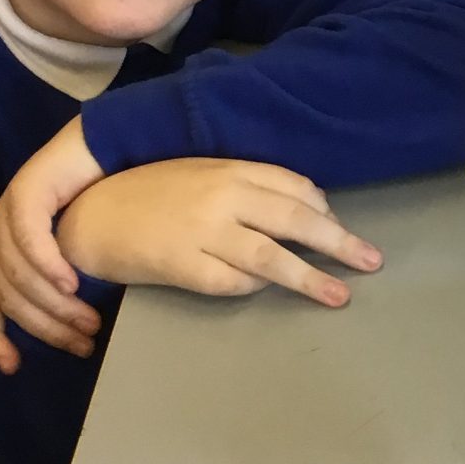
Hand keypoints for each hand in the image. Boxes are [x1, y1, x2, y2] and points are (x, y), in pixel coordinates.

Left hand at [0, 119, 105, 374]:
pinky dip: (50, 266)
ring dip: (55, 304)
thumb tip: (64, 329)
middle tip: (81, 344)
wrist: (100, 150)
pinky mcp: (24, 194)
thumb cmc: (93, 206)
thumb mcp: (72, 256)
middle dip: (45, 327)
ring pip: (19, 274)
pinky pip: (31, 240)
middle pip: (8, 296)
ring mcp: (6, 214)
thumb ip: (57, 285)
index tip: (14, 366)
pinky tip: (73, 283)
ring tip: (89, 320)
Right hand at [56, 159, 381, 316]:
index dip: (324, 210)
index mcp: (230, 170)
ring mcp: (203, 233)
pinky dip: (254, 288)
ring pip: (271, 257)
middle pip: (295, 220)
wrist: (93, 215)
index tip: (340, 227)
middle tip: (371, 260)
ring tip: (340, 294)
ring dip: (311, 277)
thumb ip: (250, 186)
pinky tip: (267, 292)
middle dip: (338, 241)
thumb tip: (306, 208)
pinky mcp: (183, 266)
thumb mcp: (205, 176)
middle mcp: (222, 197)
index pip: (294, 187)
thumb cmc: (154, 195)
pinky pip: (232, 282)